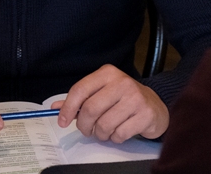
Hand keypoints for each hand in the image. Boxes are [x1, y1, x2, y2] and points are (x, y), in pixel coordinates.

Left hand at [51, 64, 168, 142]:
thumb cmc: (123, 98)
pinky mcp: (145, 114)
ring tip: (104, 130)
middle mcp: (122, 82)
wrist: (154, 104)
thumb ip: (79, 100)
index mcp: (107, 73)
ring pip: (104, 125)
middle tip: (86, 130)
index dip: (68, 108)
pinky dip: (114, 138)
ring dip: (100, 134)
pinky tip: (119, 131)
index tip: (61, 120)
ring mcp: (135, 98)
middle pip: (90, 109)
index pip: (80, 90)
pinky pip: (119, 134)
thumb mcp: (101, 93)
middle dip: (84, 125)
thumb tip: (56, 108)